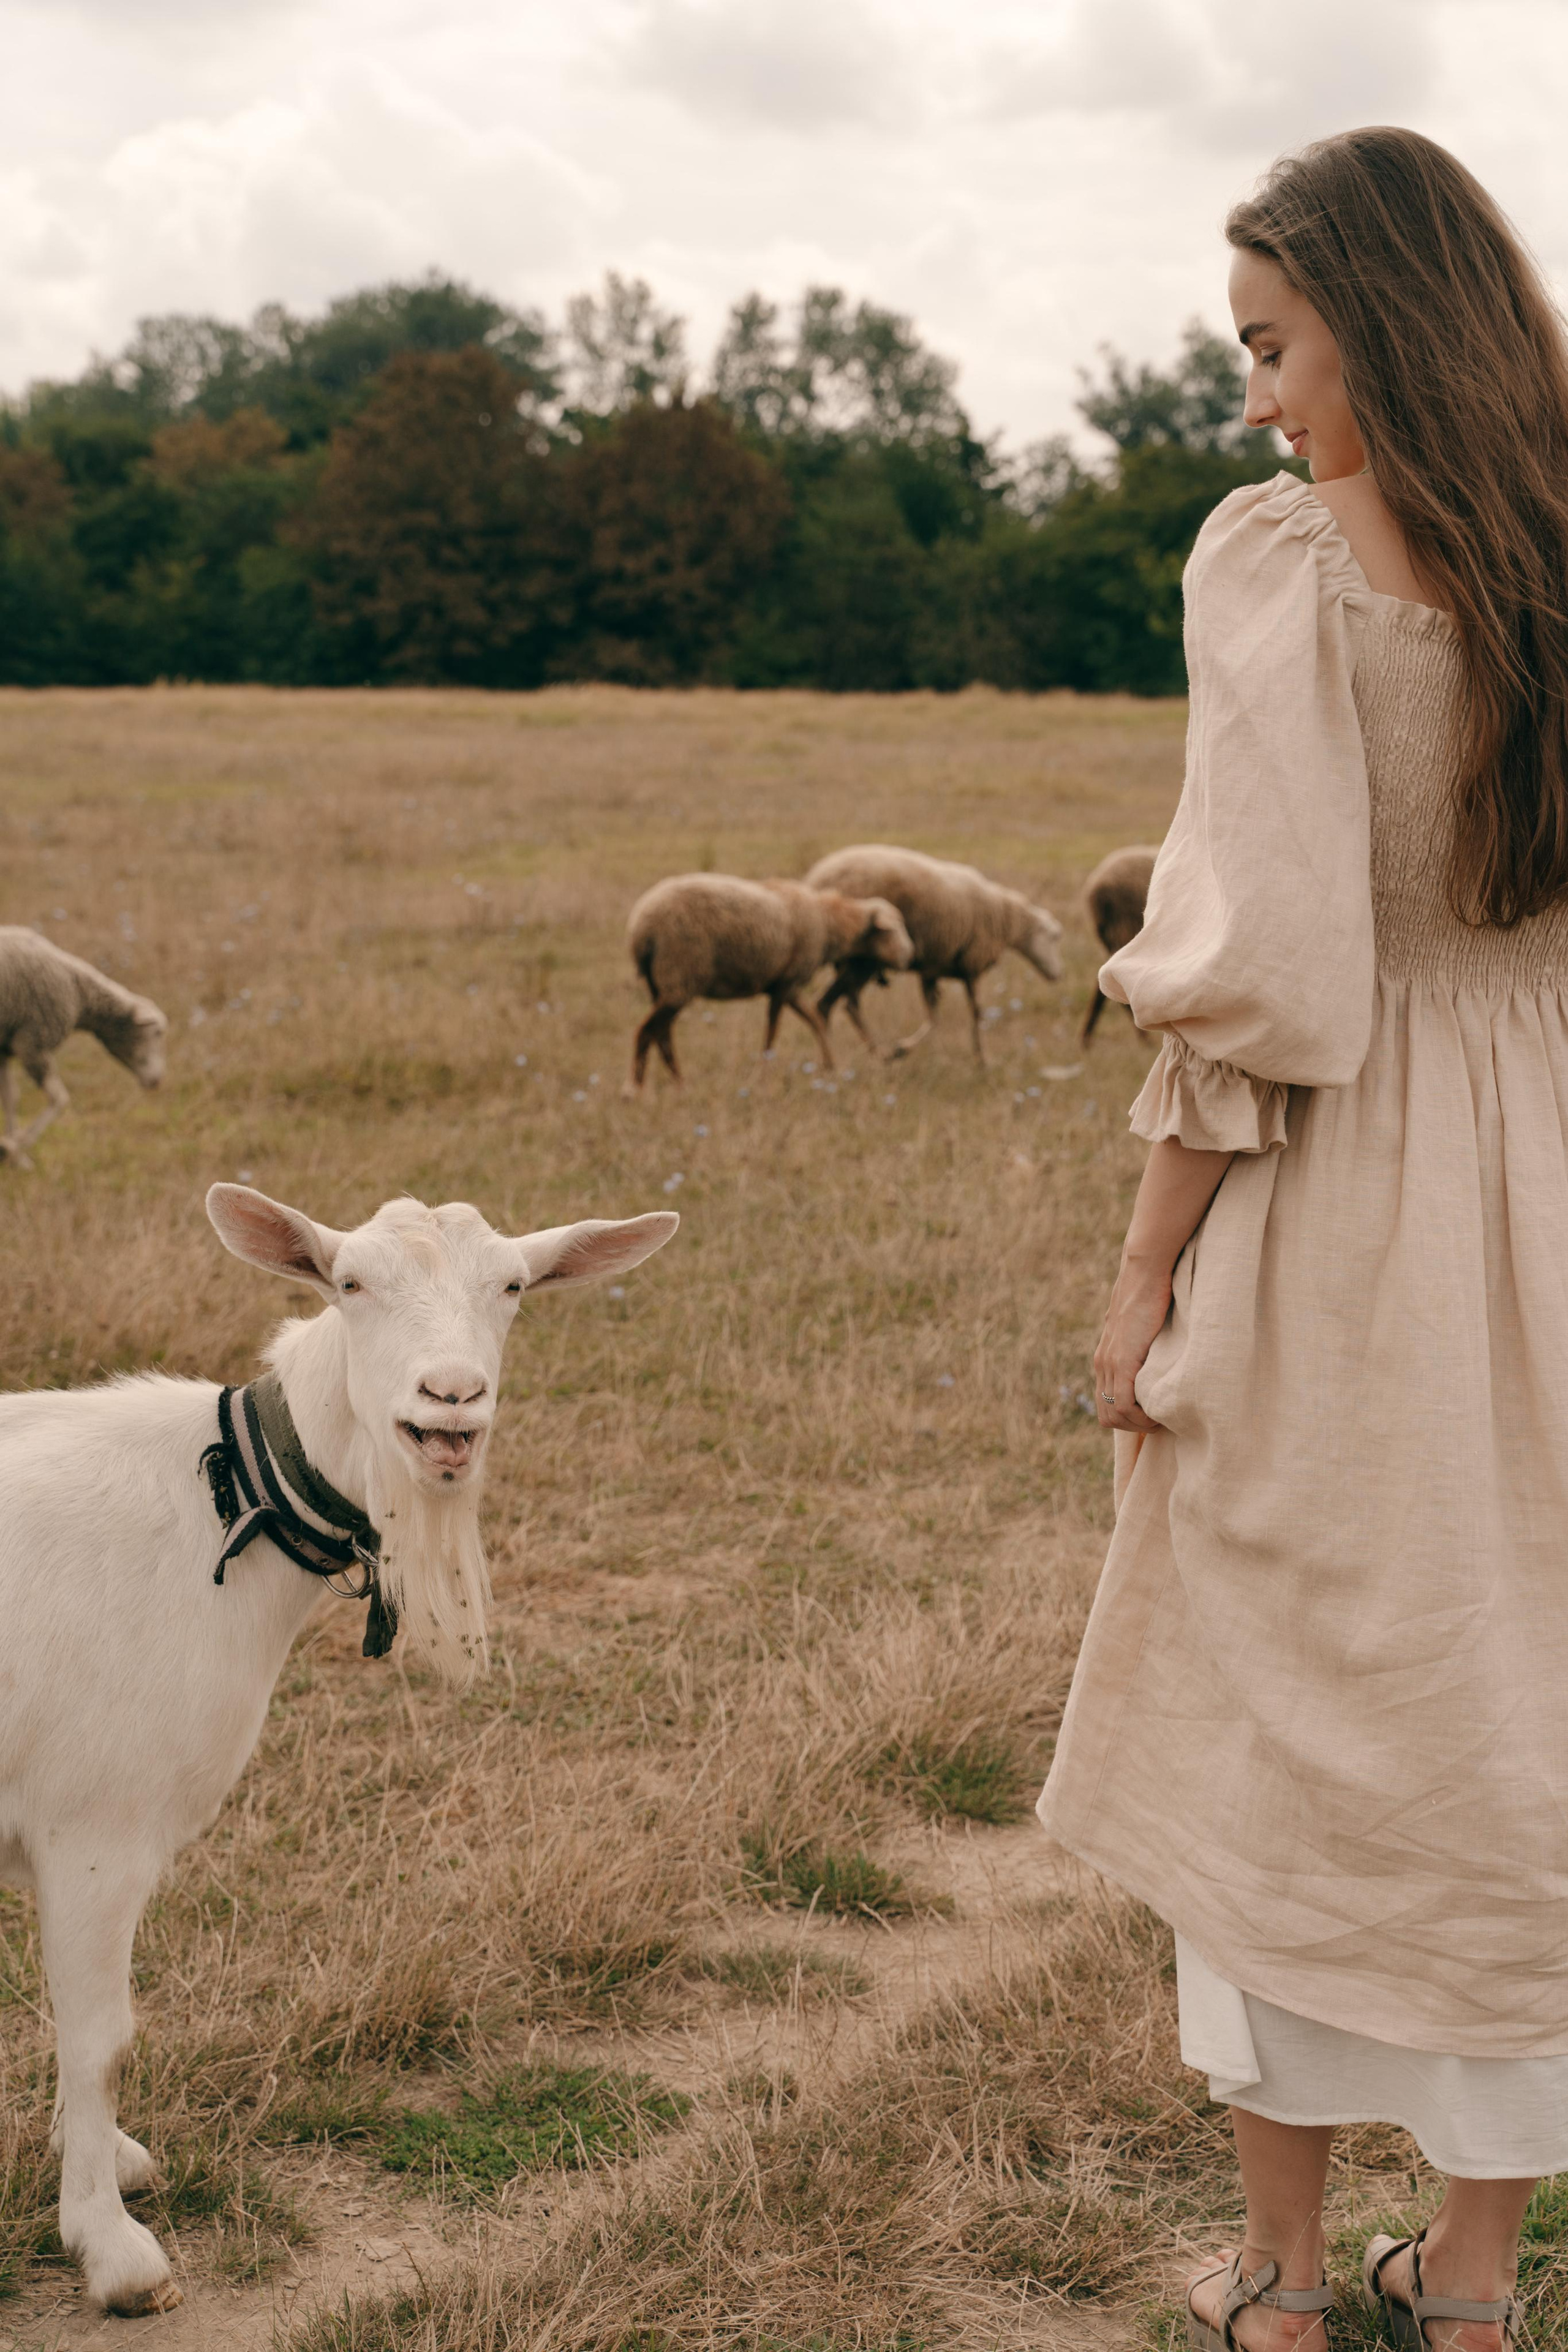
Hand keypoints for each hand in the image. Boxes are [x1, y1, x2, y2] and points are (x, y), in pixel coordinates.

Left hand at [1093, 1257, 1170, 1432]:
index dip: (1127, 1417)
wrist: (1145, 1274)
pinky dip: (1140, 1417)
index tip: (1151, 1416)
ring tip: (1160, 1419)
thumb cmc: (1151, 1296)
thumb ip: (1141, 1347)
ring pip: (1114, 1415)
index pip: (1105, 1404)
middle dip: (1132, 1426)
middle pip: (1106, 1416)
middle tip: (1157, 1422)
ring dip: (1138, 1424)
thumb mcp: (1142, 1329)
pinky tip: (1158, 1413)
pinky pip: (1124, 1404)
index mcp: (1105, 1359)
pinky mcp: (1122, 1360)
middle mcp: (1102, 1364)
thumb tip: (1157, 1360)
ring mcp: (1109, 1363)